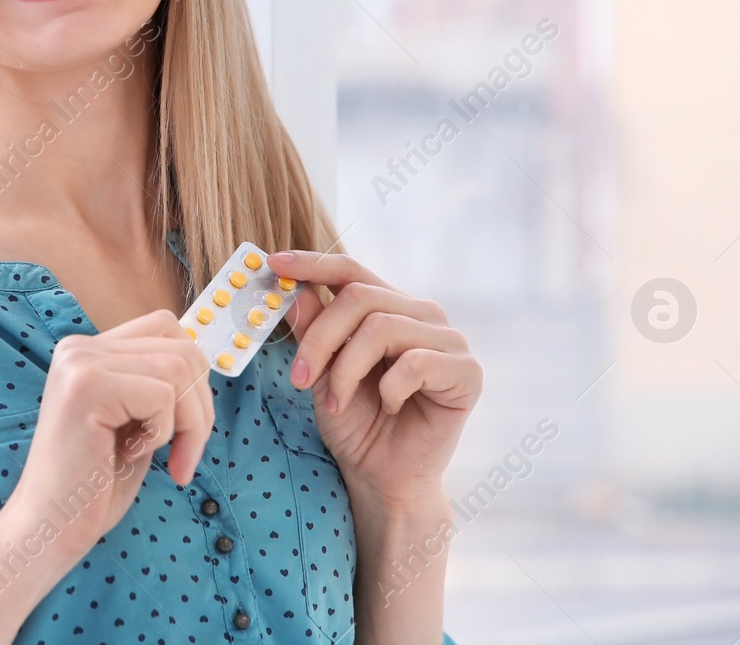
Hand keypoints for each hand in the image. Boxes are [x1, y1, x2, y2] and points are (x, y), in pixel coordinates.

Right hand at [2, 309, 215, 560]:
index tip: (185, 431)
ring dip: (187, 425)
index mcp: (88, 351)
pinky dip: (163, 434)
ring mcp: (79, 363)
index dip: (193, 379)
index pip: (168, 330)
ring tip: (162, 459)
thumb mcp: (135, 422)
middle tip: (184, 456)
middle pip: (182, 348)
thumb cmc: (94, 486)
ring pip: (179, 369)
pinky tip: (128, 455)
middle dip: (200, 408)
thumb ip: (157, 385)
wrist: (49, 529)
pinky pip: (162, 396)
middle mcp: (79, 347)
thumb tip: (204, 365)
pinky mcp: (86, 387)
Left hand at [269, 251, 480, 509]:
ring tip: (338, 403)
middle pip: (359, 297)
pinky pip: (416, 362)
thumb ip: (312, 329)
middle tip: (298, 378)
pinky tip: (391, 408)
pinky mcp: (467, 371)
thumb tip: (291, 288)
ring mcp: (448, 341)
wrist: (382, 477)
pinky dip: (390, 388)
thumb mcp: (321, 372)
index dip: (313, 263)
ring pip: (382, 327)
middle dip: (320, 338)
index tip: (273, 262)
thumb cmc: (355, 422)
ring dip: (347, 370)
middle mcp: (421, 315)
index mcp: (389, 306)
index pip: (351, 271)